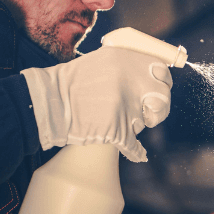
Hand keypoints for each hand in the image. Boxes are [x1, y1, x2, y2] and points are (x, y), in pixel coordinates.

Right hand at [21, 46, 172, 162]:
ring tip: (119, 120)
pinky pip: (135, 146)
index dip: (163, 81)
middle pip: (162, 97)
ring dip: (138, 124)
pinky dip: (137, 152)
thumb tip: (155, 73)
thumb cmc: (73, 84)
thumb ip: (128, 66)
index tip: (158, 86)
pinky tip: (139, 154)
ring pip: (146, 120)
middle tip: (149, 111)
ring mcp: (124, 106)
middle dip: (159, 107)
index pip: (161, 70)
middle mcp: (128, 80)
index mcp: (124, 59)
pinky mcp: (117, 129)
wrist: (50, 103)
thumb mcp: (102, 61)